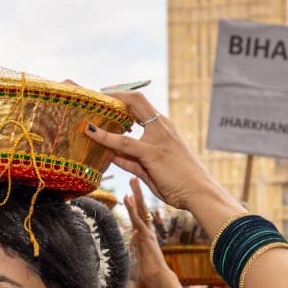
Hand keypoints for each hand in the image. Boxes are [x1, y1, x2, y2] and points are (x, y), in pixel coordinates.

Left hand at [83, 92, 206, 207]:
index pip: (140, 103)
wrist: (199, 193)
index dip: (121, 97)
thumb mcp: (150, 168)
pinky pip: (124, 141)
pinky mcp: (153, 153)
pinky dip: (105, 135)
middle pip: (136, 98)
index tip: (104, 98)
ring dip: (108, 108)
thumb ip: (129, 159)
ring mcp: (158, 137)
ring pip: (130, 111)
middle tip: (94, 96)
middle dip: (114, 93)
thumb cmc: (178, 181)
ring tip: (89, 109)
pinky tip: (91, 131)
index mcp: (163, 127)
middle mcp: (162, 126)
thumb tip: (110, 154)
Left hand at [124, 179, 174, 287]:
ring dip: (135, 195)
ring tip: (132, 180)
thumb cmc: (149, 279)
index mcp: (145, 237)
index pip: (139, 217)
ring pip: (140, 210)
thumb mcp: (136, 269)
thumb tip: (125, 278)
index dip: (134, 206)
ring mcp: (147, 233)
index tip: (129, 194)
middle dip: (137, 194)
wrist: (158, 281)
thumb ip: (132, 266)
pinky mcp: (146, 236)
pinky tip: (127, 198)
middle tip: (133, 179)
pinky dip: (132, 208)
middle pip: (142, 209)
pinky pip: (138, 219)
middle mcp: (147, 232)